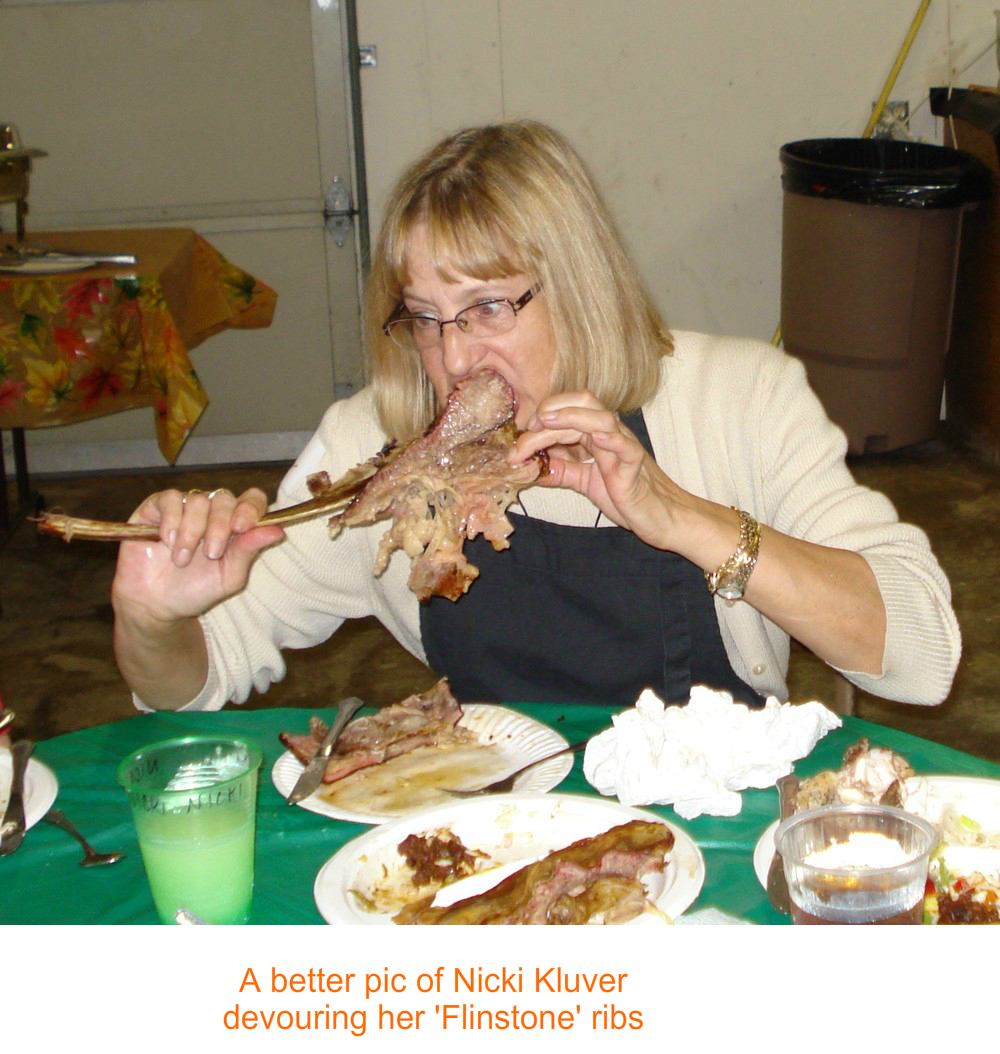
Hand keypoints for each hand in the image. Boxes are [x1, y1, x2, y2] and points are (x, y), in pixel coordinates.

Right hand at [111, 487, 284, 625]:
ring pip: (197, 499)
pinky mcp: (156, 508)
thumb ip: (248, 551)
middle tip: (211, 553)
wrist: (155, 604)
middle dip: (220, 525)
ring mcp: (184, 508)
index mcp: (234, 525)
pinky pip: (170, 498)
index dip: (250, 507)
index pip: (252, 499)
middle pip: (225, 498)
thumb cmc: (195, 590)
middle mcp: (211, 512)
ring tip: (182, 559)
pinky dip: (171, 520)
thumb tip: (277, 531)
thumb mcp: (228, 576)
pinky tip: (167, 541)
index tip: (243, 527)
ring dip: (192, 531)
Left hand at [510, 391, 688, 548]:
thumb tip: (532, 467)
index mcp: (597, 435)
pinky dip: (605, 436)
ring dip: (568, 417)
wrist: (662, 518)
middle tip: (522, 438)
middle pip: (579, 405)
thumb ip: (561, 471)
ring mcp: (623, 445)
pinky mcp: (633, 464)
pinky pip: (621, 443)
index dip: (541, 417)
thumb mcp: (585, 483)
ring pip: (598, 416)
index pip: (567, 411)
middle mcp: (609, 433)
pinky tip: (590, 437)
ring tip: (544, 425)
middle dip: (546, 416)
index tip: (520, 436)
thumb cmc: (628, 497)